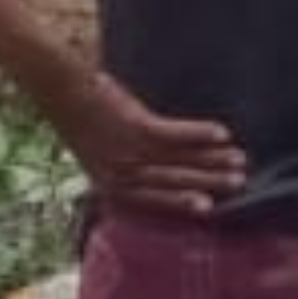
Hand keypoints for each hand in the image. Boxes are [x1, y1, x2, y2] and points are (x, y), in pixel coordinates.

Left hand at [54, 71, 243, 217]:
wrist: (59, 89)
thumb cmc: (79, 116)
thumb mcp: (96, 152)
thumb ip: (121, 165)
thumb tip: (153, 170)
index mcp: (110, 185)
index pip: (153, 200)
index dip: (183, 203)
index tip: (210, 209)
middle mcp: (120, 174)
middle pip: (172, 181)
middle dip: (208, 182)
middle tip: (238, 183)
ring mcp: (127, 151)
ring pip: (178, 160)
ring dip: (212, 159)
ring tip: (237, 159)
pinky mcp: (135, 126)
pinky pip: (175, 135)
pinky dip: (200, 134)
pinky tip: (222, 132)